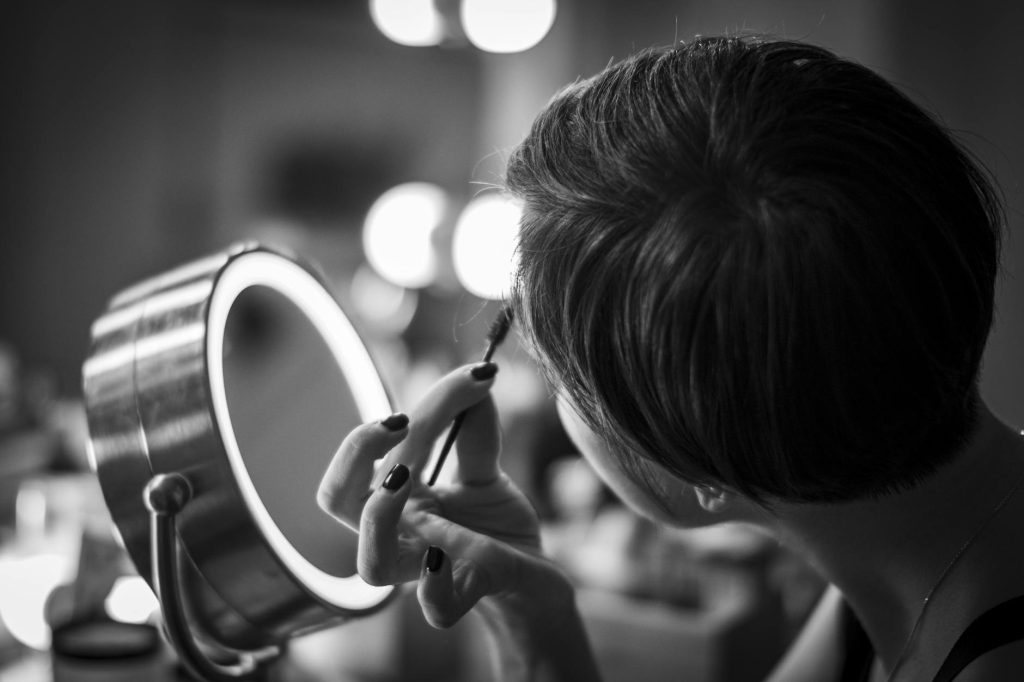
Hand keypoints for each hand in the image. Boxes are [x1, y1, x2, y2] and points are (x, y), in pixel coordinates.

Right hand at [317, 362, 550, 626]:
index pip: (377, 449)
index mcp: (398, 498)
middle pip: (338, 500)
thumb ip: (474, 431)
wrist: (534, 581)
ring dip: (381, 514)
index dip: (423, 405)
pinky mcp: (464, 598)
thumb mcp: (485, 472)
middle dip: (357, 452)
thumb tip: (478, 375)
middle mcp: (402, 533)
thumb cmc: (496, 527)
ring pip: (372, 563)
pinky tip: (445, 556)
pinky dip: (436, 586)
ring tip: (405, 477)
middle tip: (400, 422)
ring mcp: (426, 571)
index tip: (476, 377)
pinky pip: (435, 608)